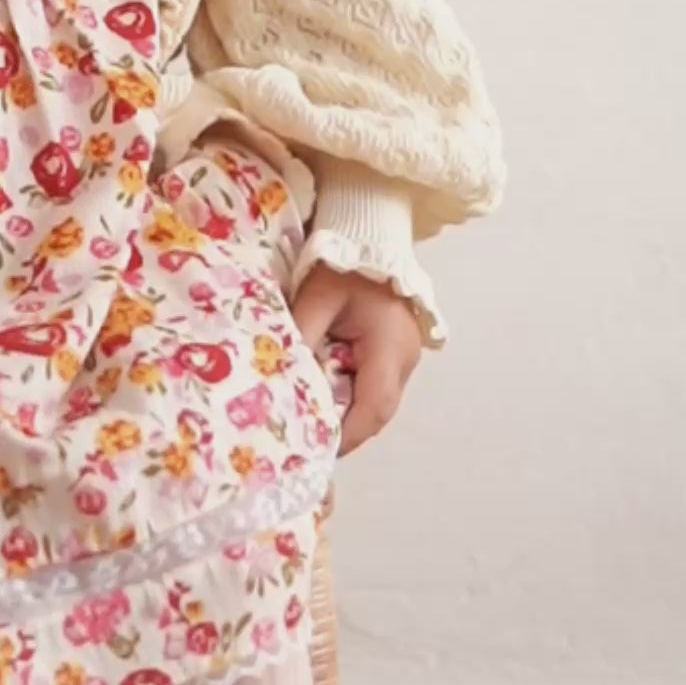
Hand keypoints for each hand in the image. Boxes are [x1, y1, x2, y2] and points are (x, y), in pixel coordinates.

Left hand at [289, 266, 424, 454]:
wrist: (371, 238)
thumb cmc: (345, 267)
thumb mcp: (316, 298)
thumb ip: (301, 335)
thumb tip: (281, 375)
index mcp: (389, 348)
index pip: (373, 406)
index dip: (348, 433)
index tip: (318, 446)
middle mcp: (404, 360)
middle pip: (377, 412)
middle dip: (345, 429)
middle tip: (308, 439)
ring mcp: (404, 358)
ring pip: (377, 402)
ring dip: (347, 412)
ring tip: (311, 419)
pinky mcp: (396, 354)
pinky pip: (375, 385)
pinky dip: (351, 394)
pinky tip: (324, 392)